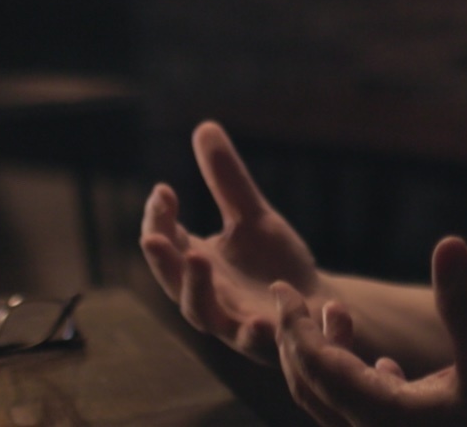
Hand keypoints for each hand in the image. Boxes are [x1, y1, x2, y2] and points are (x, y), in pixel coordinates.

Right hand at [142, 121, 324, 362]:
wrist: (314, 305)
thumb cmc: (274, 264)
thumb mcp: (252, 216)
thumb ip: (227, 180)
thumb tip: (204, 126)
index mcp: (197, 263)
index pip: (165, 240)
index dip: (158, 218)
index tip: (164, 191)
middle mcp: (205, 294)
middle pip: (172, 279)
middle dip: (161, 258)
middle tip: (152, 236)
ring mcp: (230, 320)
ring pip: (202, 312)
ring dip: (196, 289)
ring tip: (197, 257)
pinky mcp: (262, 340)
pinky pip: (254, 341)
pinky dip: (254, 333)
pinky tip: (261, 319)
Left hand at [271, 237, 466, 426]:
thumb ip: (463, 305)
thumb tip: (449, 242)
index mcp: (381, 418)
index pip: (316, 366)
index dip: (294, 325)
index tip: (283, 289)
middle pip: (313, 388)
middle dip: (297, 341)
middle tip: (291, 298)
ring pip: (337, 405)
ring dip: (329, 359)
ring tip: (336, 315)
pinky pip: (367, 419)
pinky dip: (362, 385)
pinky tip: (385, 365)